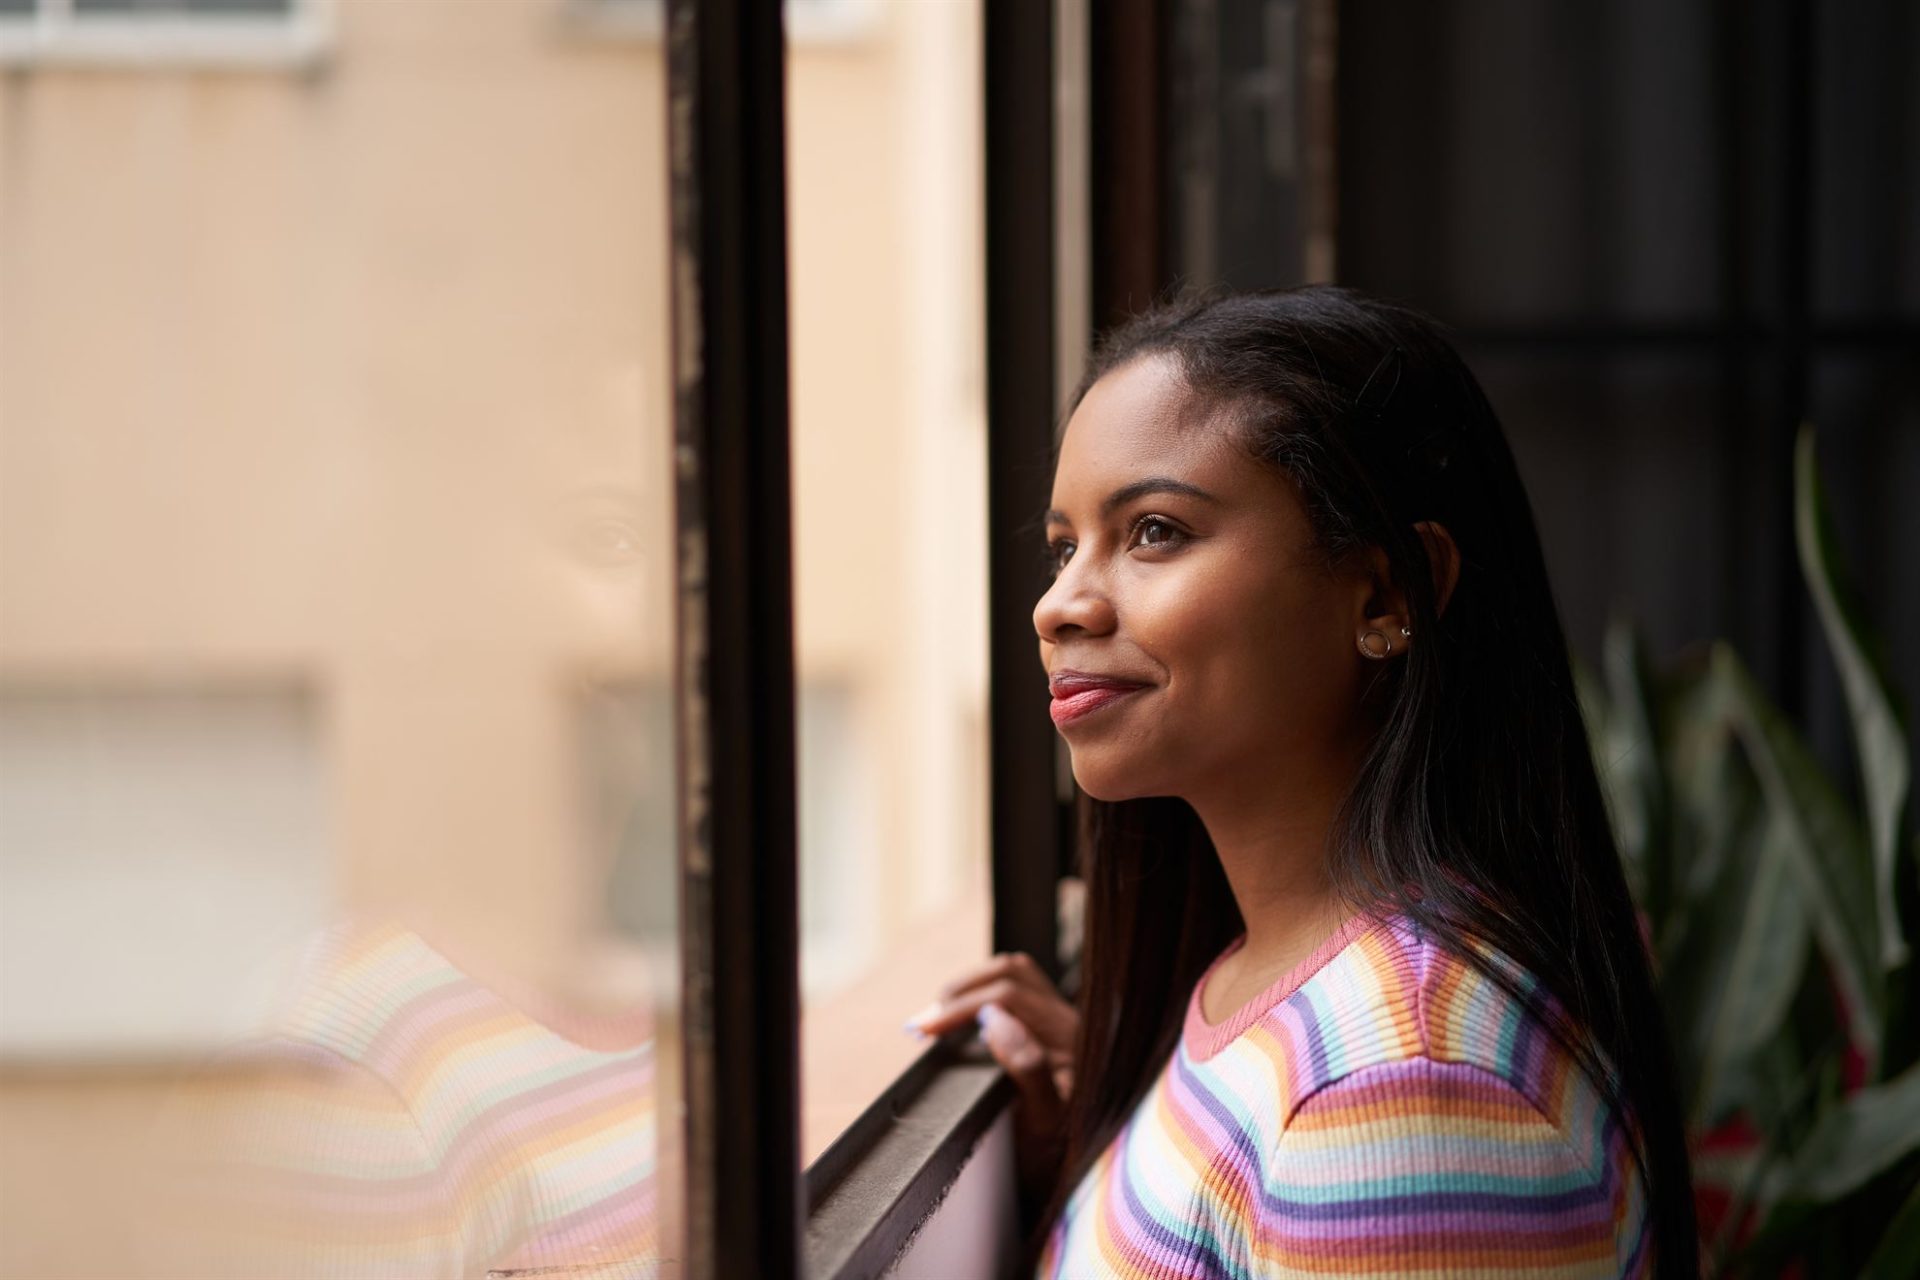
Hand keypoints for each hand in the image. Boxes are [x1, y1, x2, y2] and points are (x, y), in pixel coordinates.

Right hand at [907, 952, 1077, 1208]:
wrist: (1076, 1171)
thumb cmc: (1060, 1153)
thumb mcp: (1044, 1120)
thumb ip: (1027, 1067)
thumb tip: (992, 1018)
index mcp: (1071, 1037)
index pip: (1009, 996)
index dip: (960, 1007)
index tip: (924, 1030)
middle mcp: (1070, 1021)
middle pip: (1011, 974)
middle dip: (960, 991)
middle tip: (923, 1024)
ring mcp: (1062, 1021)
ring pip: (1014, 975)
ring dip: (972, 988)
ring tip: (938, 1017)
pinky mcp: (1051, 1027)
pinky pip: (1017, 991)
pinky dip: (982, 995)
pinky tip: (962, 1022)